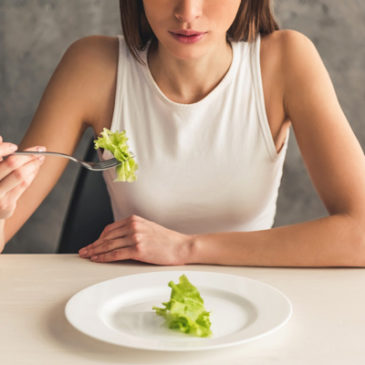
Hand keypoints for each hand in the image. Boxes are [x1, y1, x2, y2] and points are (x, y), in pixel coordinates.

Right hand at [0, 136, 45, 219]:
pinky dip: (32, 174)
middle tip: (41, 150)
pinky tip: (36, 169)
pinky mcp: (6, 204)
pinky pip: (24, 185)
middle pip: (11, 163)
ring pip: (20, 174)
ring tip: (41, 158)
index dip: (4, 148)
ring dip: (34, 164)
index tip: (15, 147)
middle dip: (29, 155)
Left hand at [78, 215, 192, 264]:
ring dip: (95, 251)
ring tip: (87, 256)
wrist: (181, 246)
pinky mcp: (138, 249)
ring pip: (108, 245)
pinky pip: (115, 254)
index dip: (99, 237)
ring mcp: (135, 237)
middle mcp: (133, 226)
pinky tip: (98, 260)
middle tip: (84, 251)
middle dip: (93, 245)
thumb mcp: (148, 228)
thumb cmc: (167, 239)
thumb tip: (117, 239)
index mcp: (134, 220)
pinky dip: (104, 257)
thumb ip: (133, 230)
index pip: (110, 228)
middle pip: (107, 237)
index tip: (93, 243)